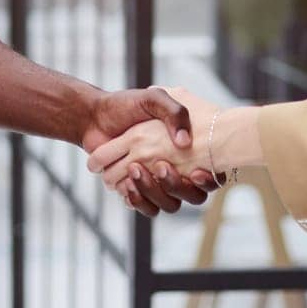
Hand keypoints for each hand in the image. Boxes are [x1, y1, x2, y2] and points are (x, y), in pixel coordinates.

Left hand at [81, 87, 217, 215]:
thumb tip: (184, 142)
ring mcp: (156, 181)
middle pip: (191, 195)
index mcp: (184, 149)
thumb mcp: (154, 99)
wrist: (95, 116)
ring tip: (134, 170)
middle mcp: (174, 168)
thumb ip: (174, 112)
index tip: (196, 171)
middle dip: (176, 184)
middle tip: (160, 166)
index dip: (208, 179)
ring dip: (153, 191)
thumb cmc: (127, 105)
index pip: (211, 173)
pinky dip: (138, 199)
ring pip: (168, 204)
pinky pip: (147, 208)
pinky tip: (127, 184)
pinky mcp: (137, 190)